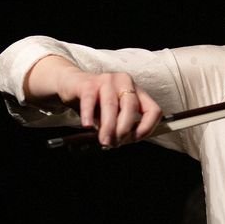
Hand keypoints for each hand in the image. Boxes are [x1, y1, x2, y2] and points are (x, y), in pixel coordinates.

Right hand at [23, 56, 162, 145]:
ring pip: (111, 105)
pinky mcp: (88, 83)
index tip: (135, 138)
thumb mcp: (114, 114)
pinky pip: (90, 100)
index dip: (147, 127)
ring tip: (104, 140)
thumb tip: (123, 142)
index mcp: (136, 91)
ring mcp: (106, 80)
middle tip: (115, 143)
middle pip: (131, 107)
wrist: (71, 84)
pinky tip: (88, 125)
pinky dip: (89, 114)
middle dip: (124, 129)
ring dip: (108, 127)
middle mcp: (125, 82)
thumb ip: (121, 125)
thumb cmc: (96, 102)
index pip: (153, 109)